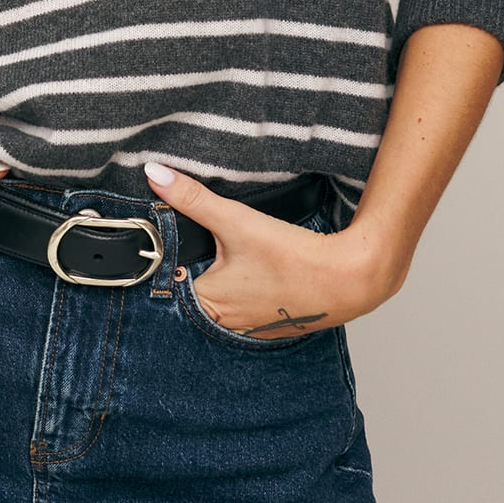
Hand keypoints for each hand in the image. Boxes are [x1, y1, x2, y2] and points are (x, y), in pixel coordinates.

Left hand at [142, 161, 394, 335]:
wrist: (348, 279)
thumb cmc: (294, 258)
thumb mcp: (237, 221)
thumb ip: (193, 198)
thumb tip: (155, 174)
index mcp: (206, 304)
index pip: (167, 275)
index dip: (169, 252)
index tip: (176, 234)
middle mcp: (222, 323)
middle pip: (193, 283)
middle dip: (197, 261)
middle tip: (217, 240)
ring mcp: (247, 328)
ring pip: (220, 294)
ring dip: (223, 275)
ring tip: (241, 254)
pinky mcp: (269, 324)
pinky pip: (245, 304)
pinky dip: (246, 287)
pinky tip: (260, 271)